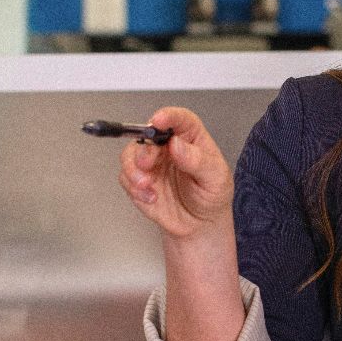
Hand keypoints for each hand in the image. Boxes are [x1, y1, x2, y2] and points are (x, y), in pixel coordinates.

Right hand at [117, 107, 233, 239]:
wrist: (200, 224)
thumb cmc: (212, 196)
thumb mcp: (215, 178)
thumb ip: (198, 161)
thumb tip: (177, 144)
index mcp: (191, 138)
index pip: (179, 119)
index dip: (167, 116)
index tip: (158, 120)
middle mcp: (168, 146)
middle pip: (148, 135)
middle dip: (144, 149)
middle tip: (147, 162)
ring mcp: (152, 163)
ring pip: (130, 154)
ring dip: (133, 169)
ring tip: (147, 185)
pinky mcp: (139, 180)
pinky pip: (126, 177)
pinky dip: (134, 187)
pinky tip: (151, 197)